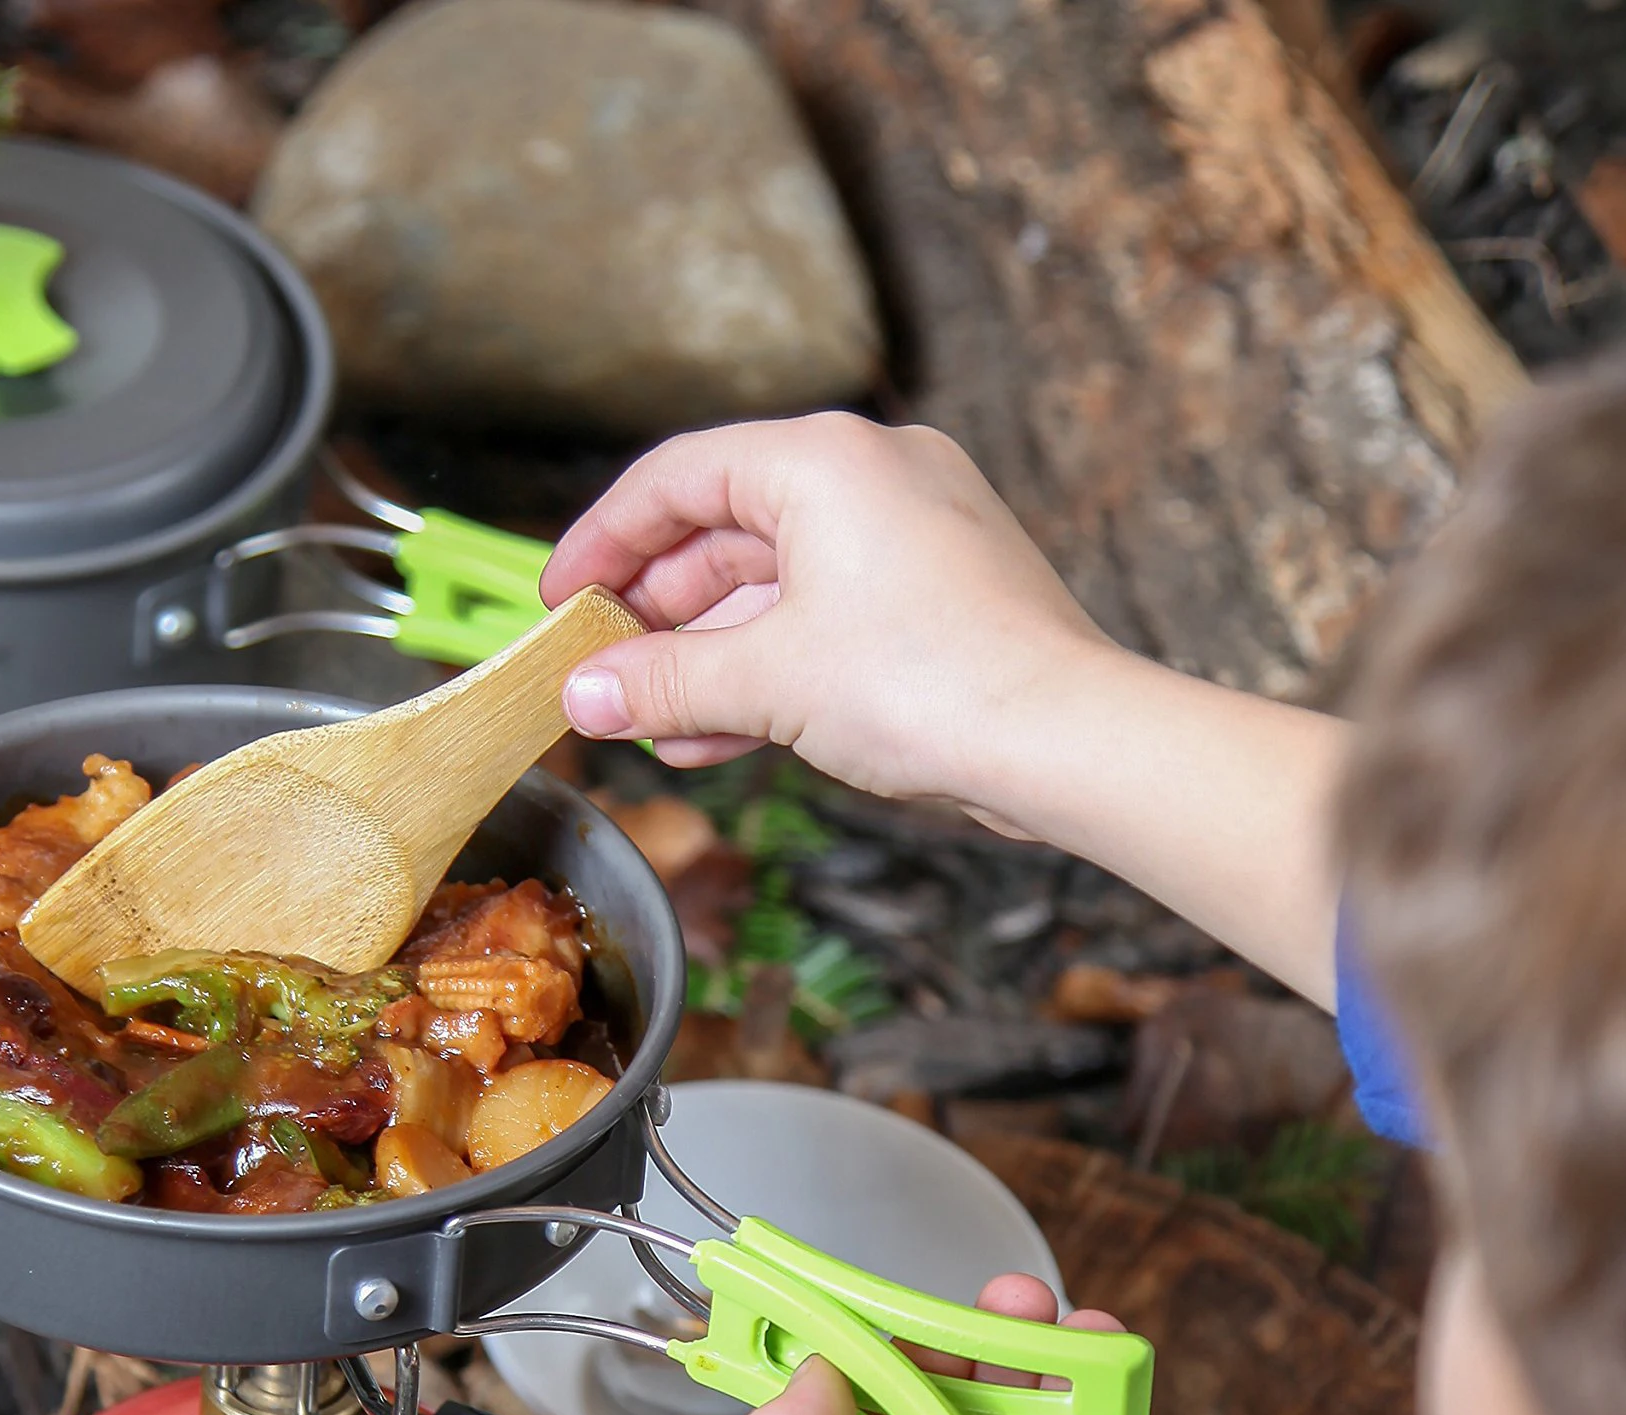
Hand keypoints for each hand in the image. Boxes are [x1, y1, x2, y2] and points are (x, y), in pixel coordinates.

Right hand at [542, 415, 1346, 1004]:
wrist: (1065, 743)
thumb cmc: (931, 684)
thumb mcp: (766, 684)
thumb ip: (660, 684)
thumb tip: (583, 694)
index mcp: (824, 460)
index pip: (677, 479)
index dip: (604, 542)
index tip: (560, 602)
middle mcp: (872, 476)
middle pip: (726, 531)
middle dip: (656, 614)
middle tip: (599, 672)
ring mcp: (913, 536)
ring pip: (775, 586)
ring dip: (705, 657)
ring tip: (647, 722)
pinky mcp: (940, 596)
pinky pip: (825, 619)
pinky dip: (767, 669)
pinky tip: (713, 735)